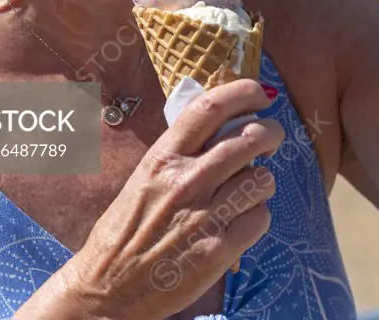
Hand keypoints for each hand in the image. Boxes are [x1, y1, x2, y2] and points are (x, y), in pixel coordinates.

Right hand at [66, 80, 281, 319]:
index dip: (242, 92)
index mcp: (164, 156)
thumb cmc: (126, 227)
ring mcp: (204, 216)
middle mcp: (186, 180)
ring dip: (262, 179)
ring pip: (262, 178)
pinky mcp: (219, 251)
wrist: (108, 287)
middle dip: (270, 132)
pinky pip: (260, 219)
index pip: (209, 107)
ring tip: (249, 186)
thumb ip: (181, 150)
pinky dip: (257, 216)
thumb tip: (221, 123)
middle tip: (270, 135)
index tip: (258, 92)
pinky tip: (241, 220)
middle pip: (248, 137)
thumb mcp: (146, 176)